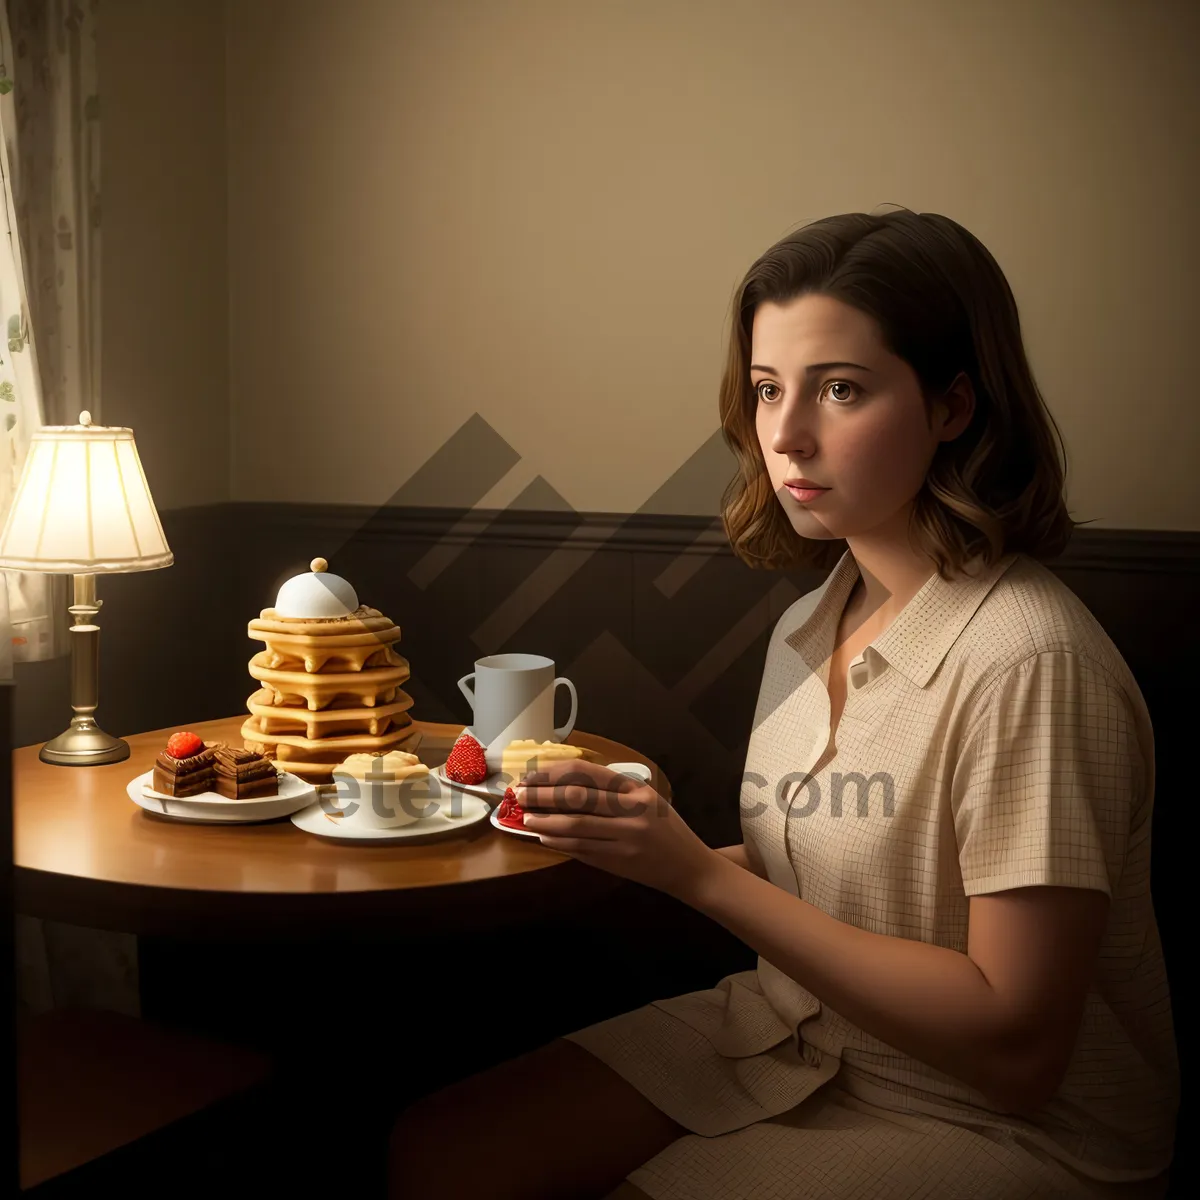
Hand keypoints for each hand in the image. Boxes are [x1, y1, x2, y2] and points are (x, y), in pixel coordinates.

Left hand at [514, 758, 718, 900]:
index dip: (554, 774)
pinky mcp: (619, 862)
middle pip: (577, 798)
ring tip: (527, 820)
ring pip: (575, 827)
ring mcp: (625, 839)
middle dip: (543, 796)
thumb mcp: (647, 799)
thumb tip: (563, 785)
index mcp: (637, 790)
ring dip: (546, 823)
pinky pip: (581, 850)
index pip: (587, 773)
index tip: (533, 776)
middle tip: (520, 795)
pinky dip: (559, 843)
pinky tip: (545, 839)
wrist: (689, 867)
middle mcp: (632, 812)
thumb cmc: (665, 828)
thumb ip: (614, 791)